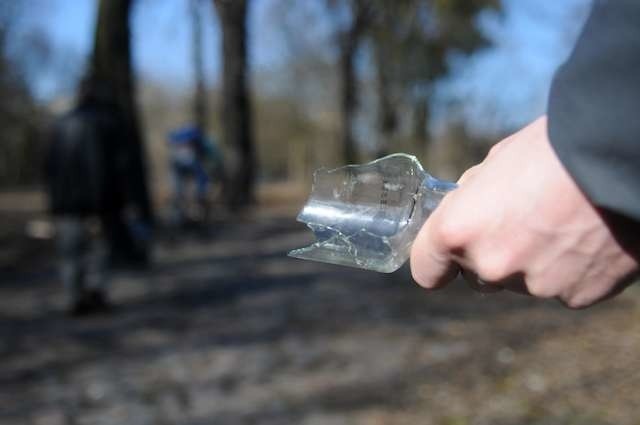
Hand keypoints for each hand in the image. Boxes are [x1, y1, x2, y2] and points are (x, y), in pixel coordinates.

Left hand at [410, 116, 638, 307]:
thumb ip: (473, 196)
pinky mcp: (577, 297)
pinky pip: (562, 288)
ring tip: (562, 224)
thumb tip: (468, 205)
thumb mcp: (496, 162)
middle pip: (477, 276)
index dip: (435, 261)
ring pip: (521, 282)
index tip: (445, 256)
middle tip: (520, 224)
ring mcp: (535, 286)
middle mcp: (491, 266)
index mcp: (458, 231)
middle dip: (491, 256)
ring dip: (531, 263)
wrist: (619, 156)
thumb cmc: (553, 148)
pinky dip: (570, 270)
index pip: (425, 269)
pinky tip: (587, 238)